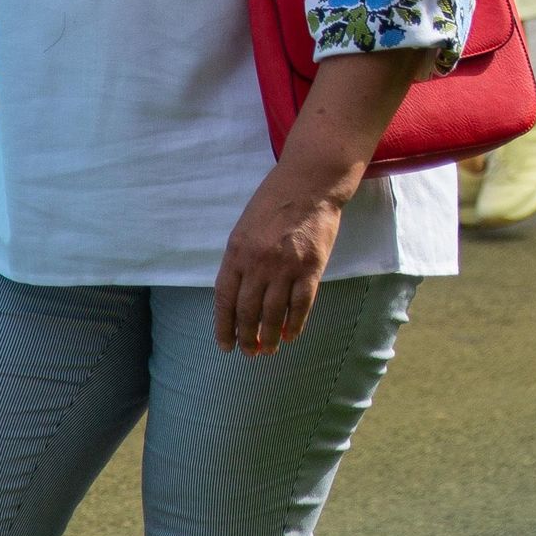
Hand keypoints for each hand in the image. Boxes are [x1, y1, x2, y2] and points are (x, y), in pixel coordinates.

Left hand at [214, 167, 346, 355]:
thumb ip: (240, 259)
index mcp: (236, 253)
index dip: (224, 327)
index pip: (224, 299)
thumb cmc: (275, 202)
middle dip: (246, 337)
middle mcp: (257, 264)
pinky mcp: (310, 267)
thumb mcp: (244, 228)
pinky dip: (295, 324)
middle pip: (247, 311)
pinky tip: (291, 336)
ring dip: (269, 337)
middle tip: (249, 352)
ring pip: (273, 313)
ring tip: (268, 350)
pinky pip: (301, 305)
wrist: (310, 183)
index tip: (226, 345)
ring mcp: (285, 267)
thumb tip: (238, 294)